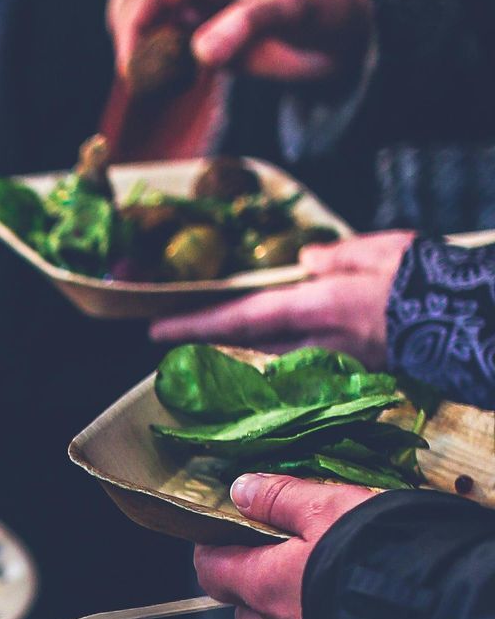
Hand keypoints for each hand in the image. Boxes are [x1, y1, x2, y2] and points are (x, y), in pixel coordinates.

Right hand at [109, 0, 372, 87]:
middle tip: (144, 75)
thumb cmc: (326, 6)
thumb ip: (248, 24)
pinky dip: (156, 65)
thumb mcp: (294, 7)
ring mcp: (198, 11)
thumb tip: (200, 52)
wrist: (349, 29)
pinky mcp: (204, 37)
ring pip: (141, 18)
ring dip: (139, 50)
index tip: (136, 69)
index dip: (132, 29)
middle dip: (127, 34)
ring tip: (161, 80)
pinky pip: (162, 44)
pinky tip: (177, 83)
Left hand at [151, 229, 412, 352]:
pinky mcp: (357, 368)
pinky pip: (307, 362)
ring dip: (244, 351)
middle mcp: (319, 341)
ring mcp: (337, 360)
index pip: (243, 317)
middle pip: (250, 345)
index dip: (197, 325)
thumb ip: (338, 256)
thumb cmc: (426, 279)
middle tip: (172, 340)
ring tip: (215, 341)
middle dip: (211, 343)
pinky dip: (284, 356)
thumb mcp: (381, 250)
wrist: (473, 323)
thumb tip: (306, 259)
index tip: (156, 330)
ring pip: (276, 356)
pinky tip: (274, 351)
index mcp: (317, 307)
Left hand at [193, 473, 372, 618]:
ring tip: (317, 580)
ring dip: (285, 608)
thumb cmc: (379, 556)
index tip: (222, 534)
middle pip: (243, 608)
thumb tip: (242, 490)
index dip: (211, 550)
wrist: (438, 617)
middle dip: (249, 582)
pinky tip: (346, 609)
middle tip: (275, 555)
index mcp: (265, 585)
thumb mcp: (328, 508)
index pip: (211, 571)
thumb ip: (280, 498)